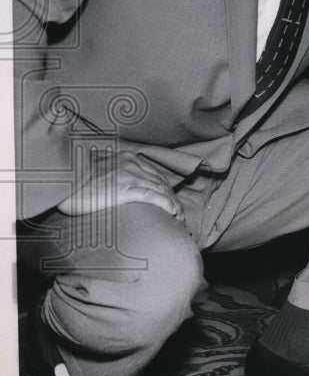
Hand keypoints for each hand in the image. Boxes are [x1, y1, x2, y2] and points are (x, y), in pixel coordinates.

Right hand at [56, 150, 183, 218]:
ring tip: (179, 216)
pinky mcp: (125, 189)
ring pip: (161, 189)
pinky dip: (166, 204)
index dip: (165, 188)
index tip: (170, 199)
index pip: (153, 174)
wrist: (62, 178)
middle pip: (161, 182)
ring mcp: (130, 176)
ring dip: (173, 203)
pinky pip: (153, 196)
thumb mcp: (96, 171)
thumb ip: (108, 174)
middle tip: (179, 211)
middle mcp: (132, 165)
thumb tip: (110, 185)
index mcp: (126, 159)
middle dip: (172, 197)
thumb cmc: (74, 178)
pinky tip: (173, 212)